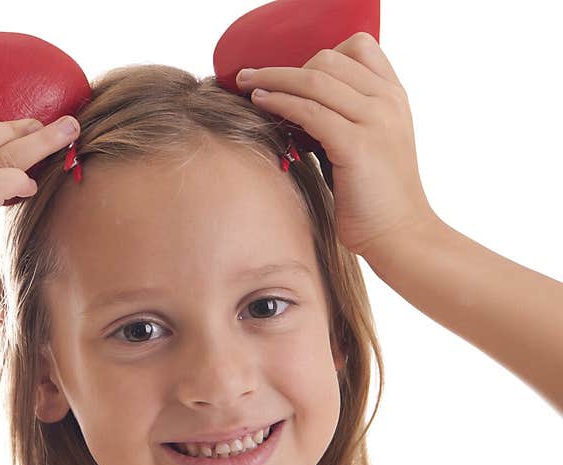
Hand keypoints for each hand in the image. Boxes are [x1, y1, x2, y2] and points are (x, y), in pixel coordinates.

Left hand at [236, 32, 436, 256]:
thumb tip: (296, 106)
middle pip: (329, 59)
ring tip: (247, 85)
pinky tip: (260, 104)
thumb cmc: (375, 197)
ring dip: (273, 78)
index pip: (358, 46)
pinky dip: (280, 102)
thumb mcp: (367, 144)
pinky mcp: (357, 145)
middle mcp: (388, 101)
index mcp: (394, 96)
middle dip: (286, 68)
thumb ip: (343, 119)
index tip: (290, 75)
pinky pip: (309, 110)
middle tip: (255, 78)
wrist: (400, 234)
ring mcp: (376, 121)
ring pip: (315, 78)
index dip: (318, 55)